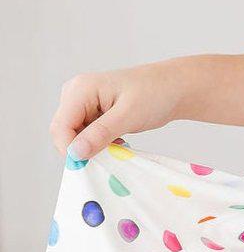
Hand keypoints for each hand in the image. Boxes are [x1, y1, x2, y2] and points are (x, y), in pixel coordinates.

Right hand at [50, 59, 188, 159]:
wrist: (175, 88)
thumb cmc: (155, 94)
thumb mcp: (128, 116)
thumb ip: (100, 134)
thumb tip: (75, 153)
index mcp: (80, 89)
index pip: (60, 127)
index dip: (71, 149)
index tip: (93, 163)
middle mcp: (76, 93)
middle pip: (64, 132)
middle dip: (83, 148)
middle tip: (112, 151)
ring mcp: (82, 103)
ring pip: (75, 136)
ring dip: (93, 146)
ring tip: (119, 141)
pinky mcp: (91, 111)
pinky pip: (86, 134)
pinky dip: (100, 142)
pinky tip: (119, 138)